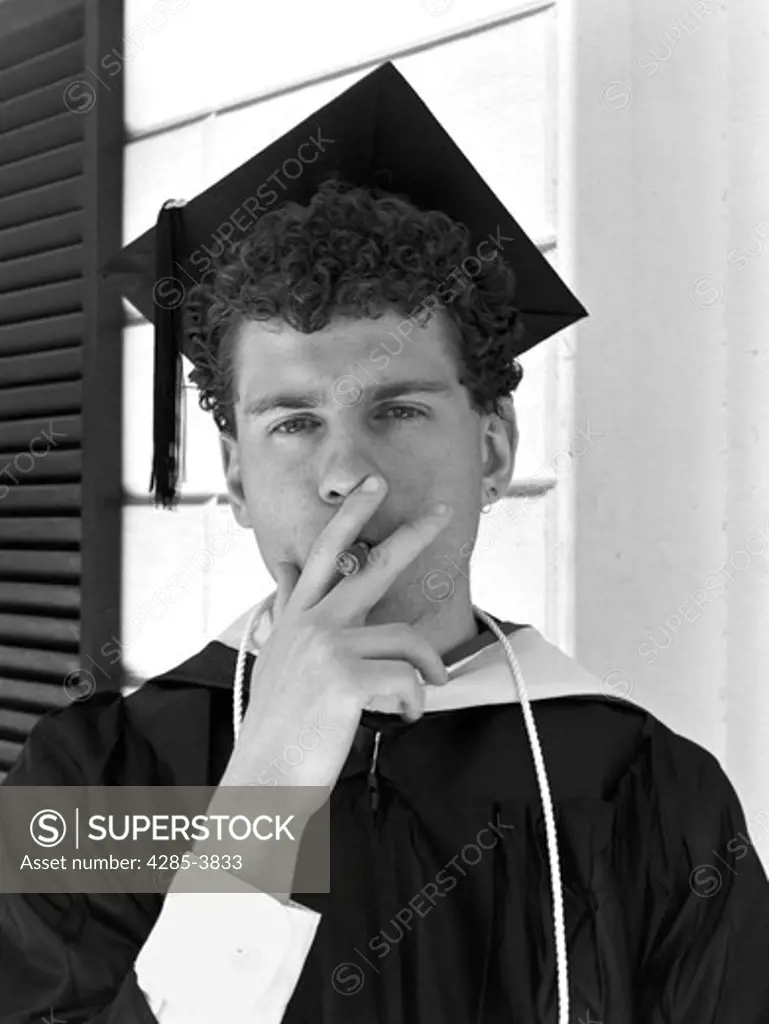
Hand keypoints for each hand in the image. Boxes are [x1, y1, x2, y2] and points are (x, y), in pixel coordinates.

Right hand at [220, 474, 452, 818]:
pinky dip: (414, 704)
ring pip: (406, 641)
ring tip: (417, 699)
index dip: (351, 515)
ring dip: (423, 674)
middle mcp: (310, 624)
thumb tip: (284, 565)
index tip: (372, 485)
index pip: (325, 553)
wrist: (261, 779)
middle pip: (371, 566)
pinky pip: (408, 681)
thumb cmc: (279, 726)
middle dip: (412, 534)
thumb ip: (288, 609)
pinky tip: (398, 718)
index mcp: (297, 619)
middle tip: (443, 510)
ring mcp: (326, 647)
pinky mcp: (344, 678)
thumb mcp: (277, 657)